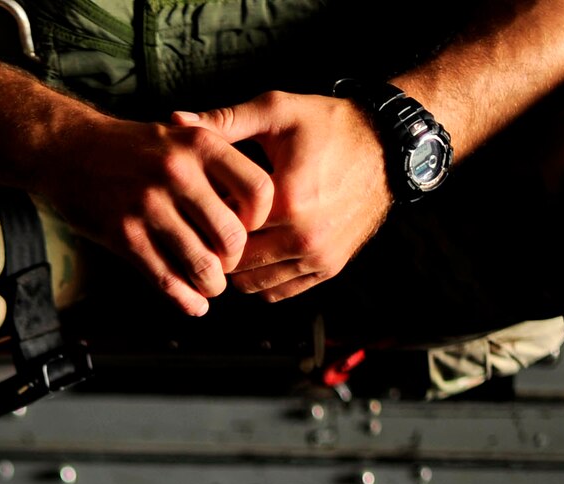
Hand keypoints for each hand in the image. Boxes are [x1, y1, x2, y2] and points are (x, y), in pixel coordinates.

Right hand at [34, 115, 272, 315]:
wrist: (68, 149)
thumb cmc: (132, 148)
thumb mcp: (179, 136)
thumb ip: (216, 165)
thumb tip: (256, 210)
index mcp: (199, 145)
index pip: (259, 190)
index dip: (262, 218)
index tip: (248, 227)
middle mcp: (177, 173)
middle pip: (232, 236)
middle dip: (234, 260)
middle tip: (226, 262)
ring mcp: (148, 206)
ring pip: (202, 265)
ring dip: (212, 285)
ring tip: (210, 284)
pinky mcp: (123, 235)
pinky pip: (166, 279)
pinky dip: (186, 300)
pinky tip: (194, 304)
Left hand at [173, 92, 392, 301]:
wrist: (388, 145)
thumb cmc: (330, 124)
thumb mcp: (276, 112)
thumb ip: (224, 122)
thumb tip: (175, 123)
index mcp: (287, 201)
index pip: (222, 229)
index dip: (204, 218)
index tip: (200, 202)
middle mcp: (304, 237)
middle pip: (234, 263)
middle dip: (216, 247)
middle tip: (208, 226)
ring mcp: (318, 257)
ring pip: (252, 285)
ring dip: (237, 267)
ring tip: (231, 239)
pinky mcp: (328, 268)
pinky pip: (278, 291)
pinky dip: (260, 279)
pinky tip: (255, 252)